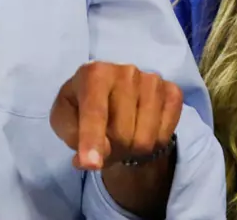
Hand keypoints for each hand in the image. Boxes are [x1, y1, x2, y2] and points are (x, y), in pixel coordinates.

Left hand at [50, 62, 182, 170]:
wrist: (111, 96)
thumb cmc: (81, 107)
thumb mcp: (63, 119)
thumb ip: (73, 135)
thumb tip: (101, 154)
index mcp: (94, 73)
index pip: (95, 112)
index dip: (91, 140)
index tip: (91, 164)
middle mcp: (126, 71)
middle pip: (122, 134)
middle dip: (113, 148)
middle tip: (107, 140)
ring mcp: (152, 81)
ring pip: (146, 140)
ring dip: (132, 149)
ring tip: (123, 135)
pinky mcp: (172, 92)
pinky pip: (166, 134)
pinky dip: (154, 142)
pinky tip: (142, 128)